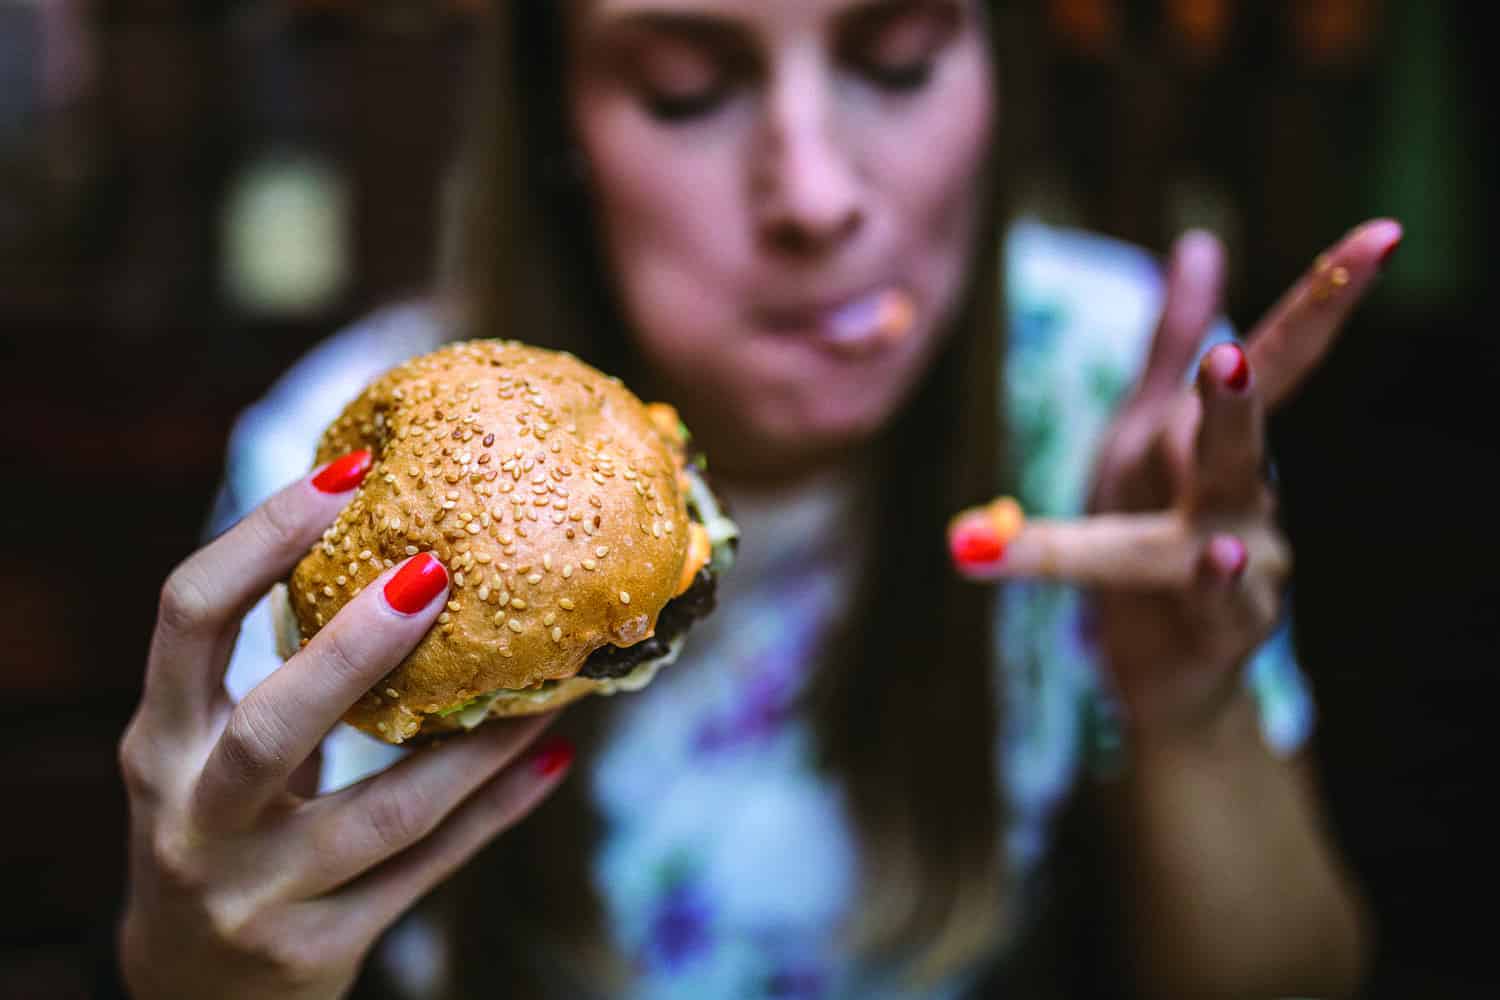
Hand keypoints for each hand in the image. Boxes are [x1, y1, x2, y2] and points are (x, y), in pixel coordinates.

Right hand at [118, 454, 570, 998]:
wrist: (191, 994)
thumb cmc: (222, 828)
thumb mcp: (212, 751)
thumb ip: (276, 675)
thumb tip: (404, 550)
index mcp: (161, 741)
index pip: (188, 617)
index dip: (261, 539)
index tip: (347, 474)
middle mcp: (193, 816)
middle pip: (271, 725)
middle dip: (353, 648)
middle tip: (436, 570)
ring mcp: (254, 894)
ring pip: (381, 813)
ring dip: (474, 746)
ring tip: (547, 686)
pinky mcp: (318, 949)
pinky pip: (426, 871)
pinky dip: (496, 811)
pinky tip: (553, 756)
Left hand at [952, 219, 1402, 737]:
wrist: (1160, 667)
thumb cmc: (1149, 538)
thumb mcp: (1144, 434)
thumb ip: (1169, 341)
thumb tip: (1200, 244)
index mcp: (1216, 443)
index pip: (1275, 362)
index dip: (1325, 300)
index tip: (1384, 235)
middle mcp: (1247, 496)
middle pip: (1245, 435)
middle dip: (1241, 394)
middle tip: (1230, 355)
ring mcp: (1249, 564)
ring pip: (1230, 516)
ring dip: (1223, 473)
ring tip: (1216, 452)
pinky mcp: (1227, 629)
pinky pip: (1217, 602)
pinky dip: (1214, 580)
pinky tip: (1218, 554)